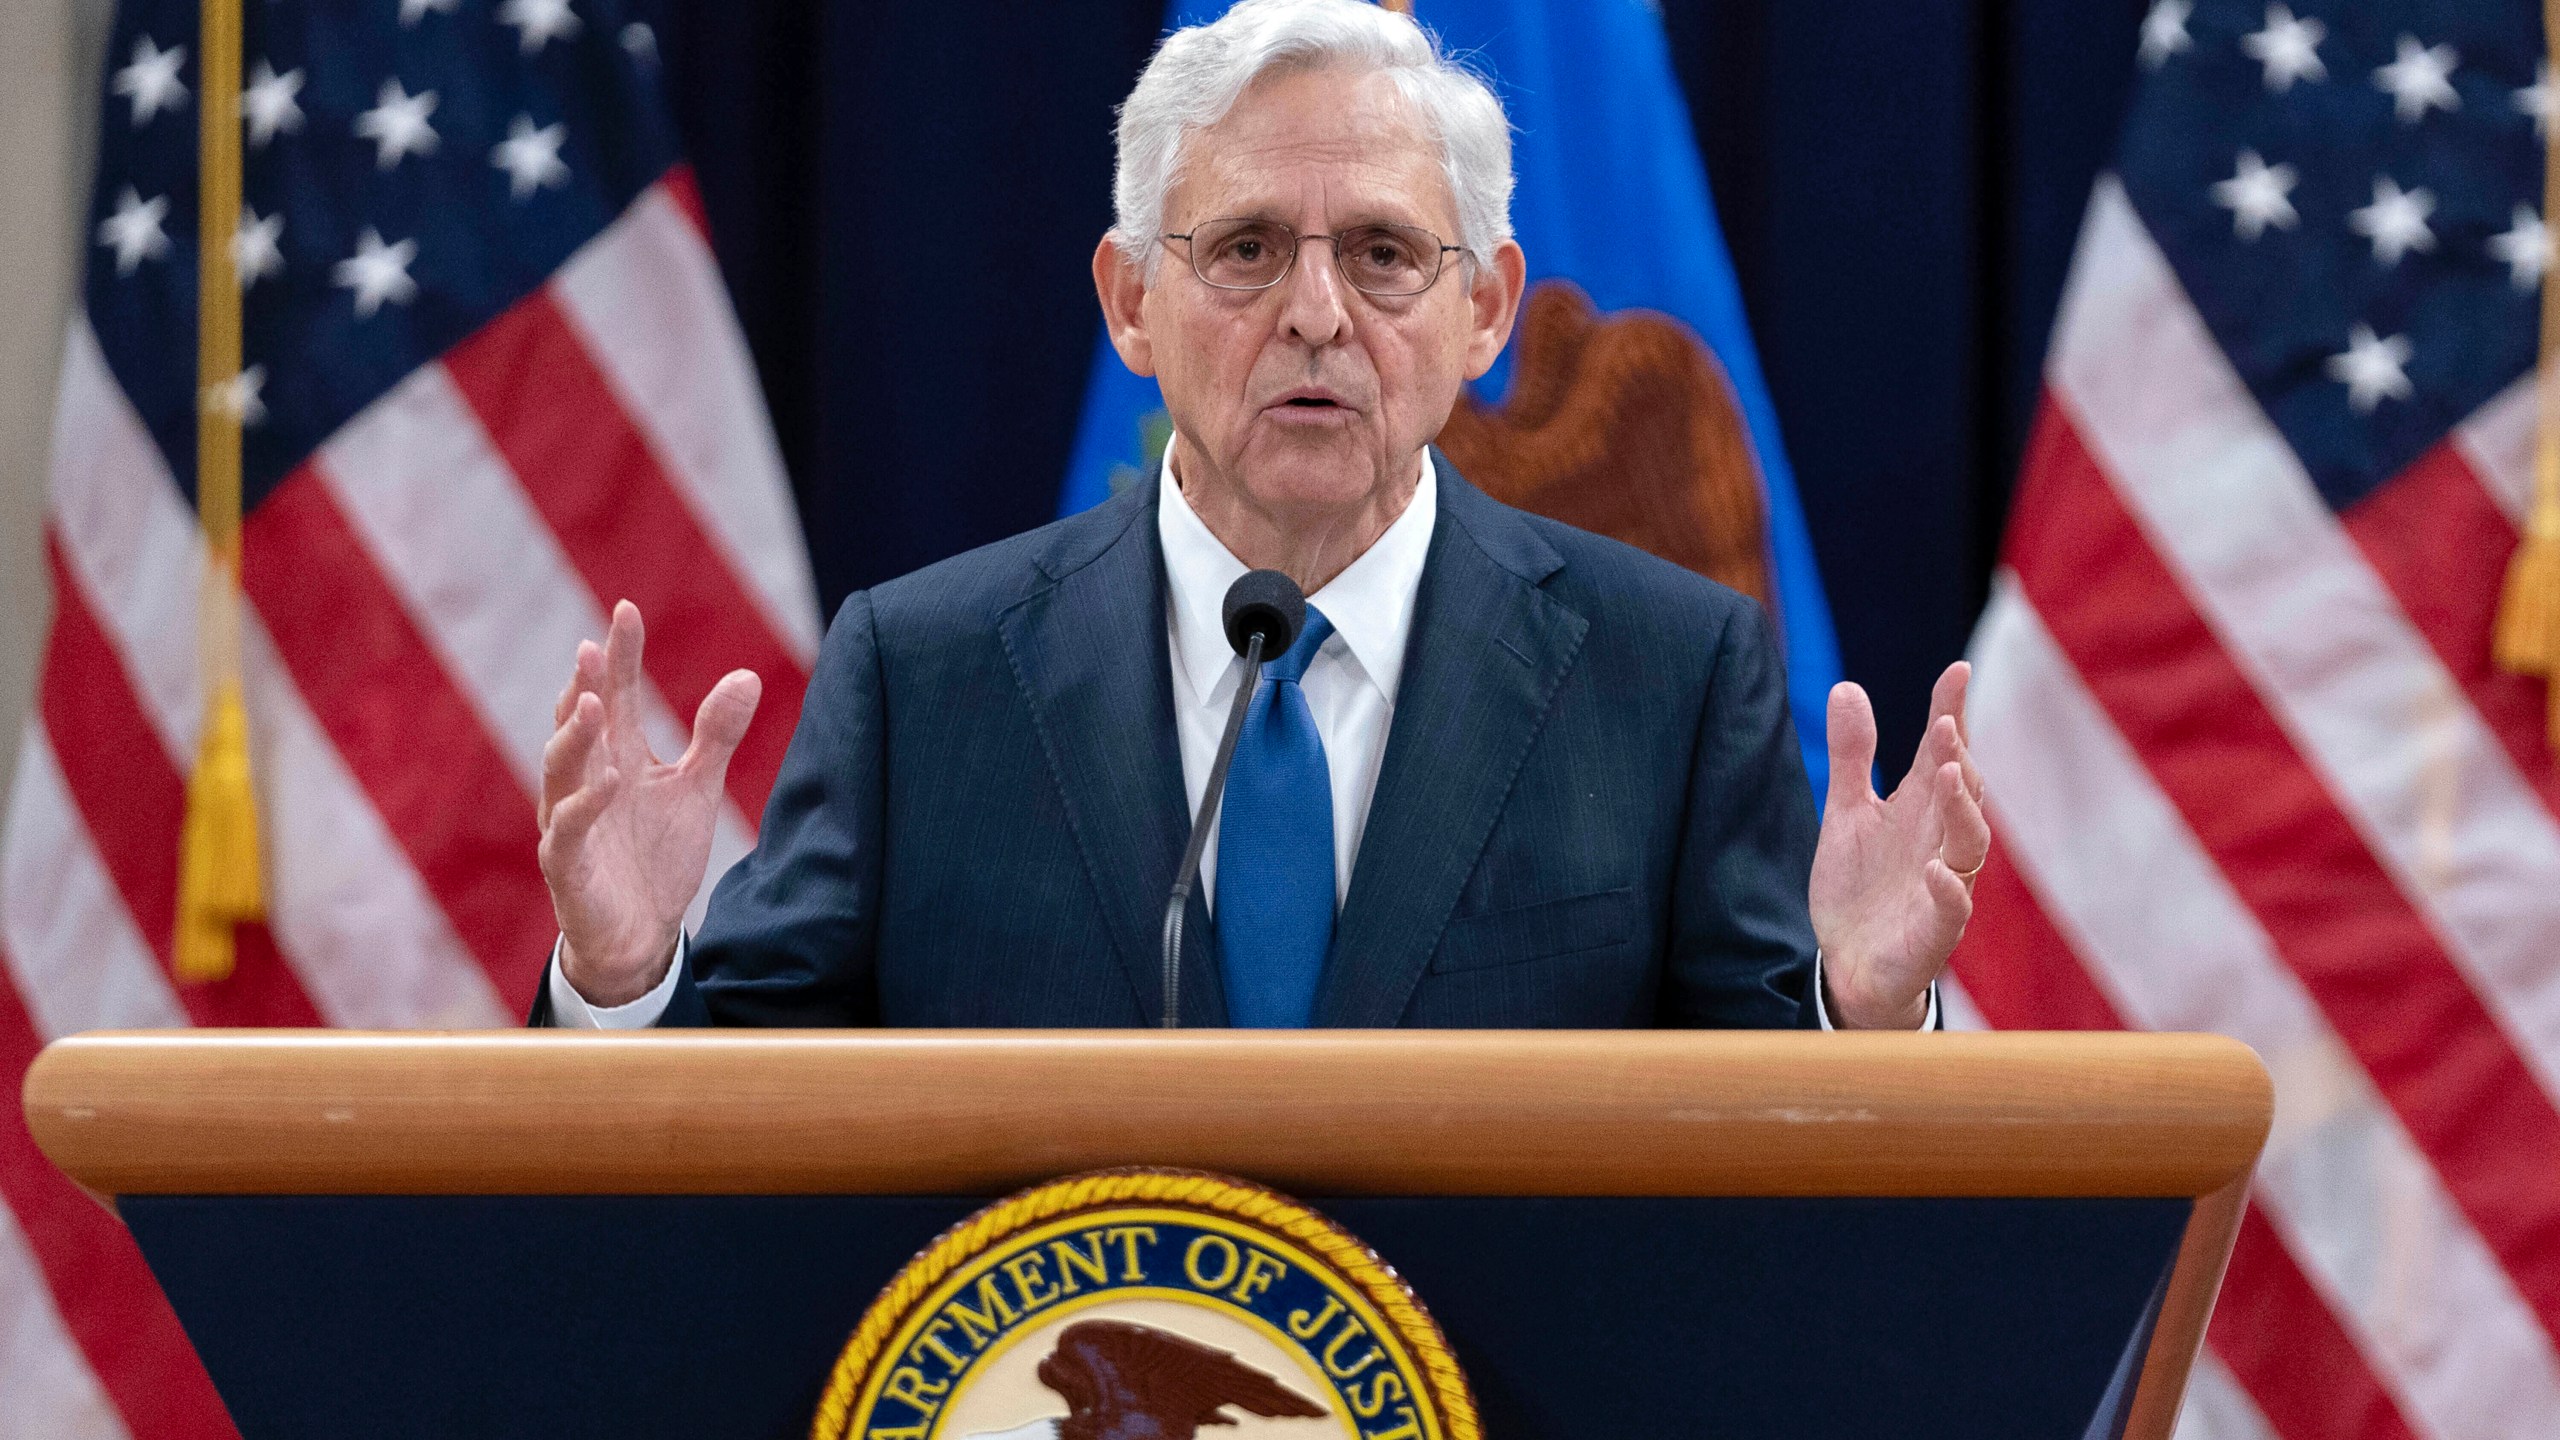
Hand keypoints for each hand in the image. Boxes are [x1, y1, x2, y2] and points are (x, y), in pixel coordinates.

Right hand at [539, 601, 761, 1006]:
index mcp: (617, 757)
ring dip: (575, 737)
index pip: (615, 696)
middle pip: (579, 725)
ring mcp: (571, 822)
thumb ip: (716, 735)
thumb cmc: (658, 856)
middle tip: (592, 649)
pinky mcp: (567, 866)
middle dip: (584, 687)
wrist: (641, 935)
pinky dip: (585, 805)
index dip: (619, 655)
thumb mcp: (696, 788)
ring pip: (560, 771)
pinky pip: (567, 832)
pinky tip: (609, 781)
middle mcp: (586, 781)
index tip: (626, 610)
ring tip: (593, 703)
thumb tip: (747, 675)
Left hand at [1807, 662, 1988, 1028]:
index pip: (1944, 751)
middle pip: (1964, 790)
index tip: (1957, 670)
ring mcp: (1944, 884)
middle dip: (1959, 756)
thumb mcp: (1846, 812)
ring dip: (1962, 809)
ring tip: (1950, 775)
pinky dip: (1948, 889)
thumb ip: (1851, 756)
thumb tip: (1846, 686)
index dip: (1952, 711)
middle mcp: (1940, 839)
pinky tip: (1935, 870)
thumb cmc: (1859, 885)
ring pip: (1970, 842)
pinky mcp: (1935, 930)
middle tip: (1946, 723)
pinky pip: (1953, 908)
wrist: (1849, 963)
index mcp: (1921, 807)